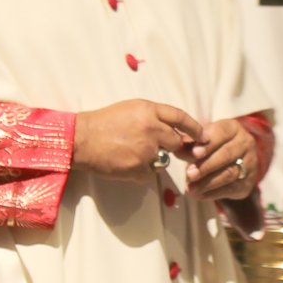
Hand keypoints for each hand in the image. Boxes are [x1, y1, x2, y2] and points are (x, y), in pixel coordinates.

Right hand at [72, 99, 203, 180]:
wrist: (81, 139)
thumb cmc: (103, 122)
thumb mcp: (130, 109)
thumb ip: (153, 117)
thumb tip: (174, 129)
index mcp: (149, 110)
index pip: (180, 117)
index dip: (193, 127)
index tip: (200, 134)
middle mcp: (151, 128)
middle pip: (175, 141)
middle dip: (170, 145)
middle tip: (155, 146)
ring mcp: (146, 150)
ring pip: (163, 159)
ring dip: (153, 159)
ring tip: (130, 151)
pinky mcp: (139, 168)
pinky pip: (150, 173)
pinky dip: (141, 171)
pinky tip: (125, 162)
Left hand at [185, 115, 258, 199]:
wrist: (234, 162)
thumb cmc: (213, 147)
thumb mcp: (202, 140)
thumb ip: (190, 144)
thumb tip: (176, 149)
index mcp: (233, 128)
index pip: (222, 133)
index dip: (208, 144)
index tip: (194, 153)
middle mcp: (245, 143)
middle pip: (226, 154)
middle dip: (206, 166)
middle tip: (189, 174)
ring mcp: (250, 163)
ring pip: (229, 173)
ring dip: (208, 182)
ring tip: (191, 188)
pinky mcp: (247, 182)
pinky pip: (230, 189)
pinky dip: (212, 193)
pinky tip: (199, 195)